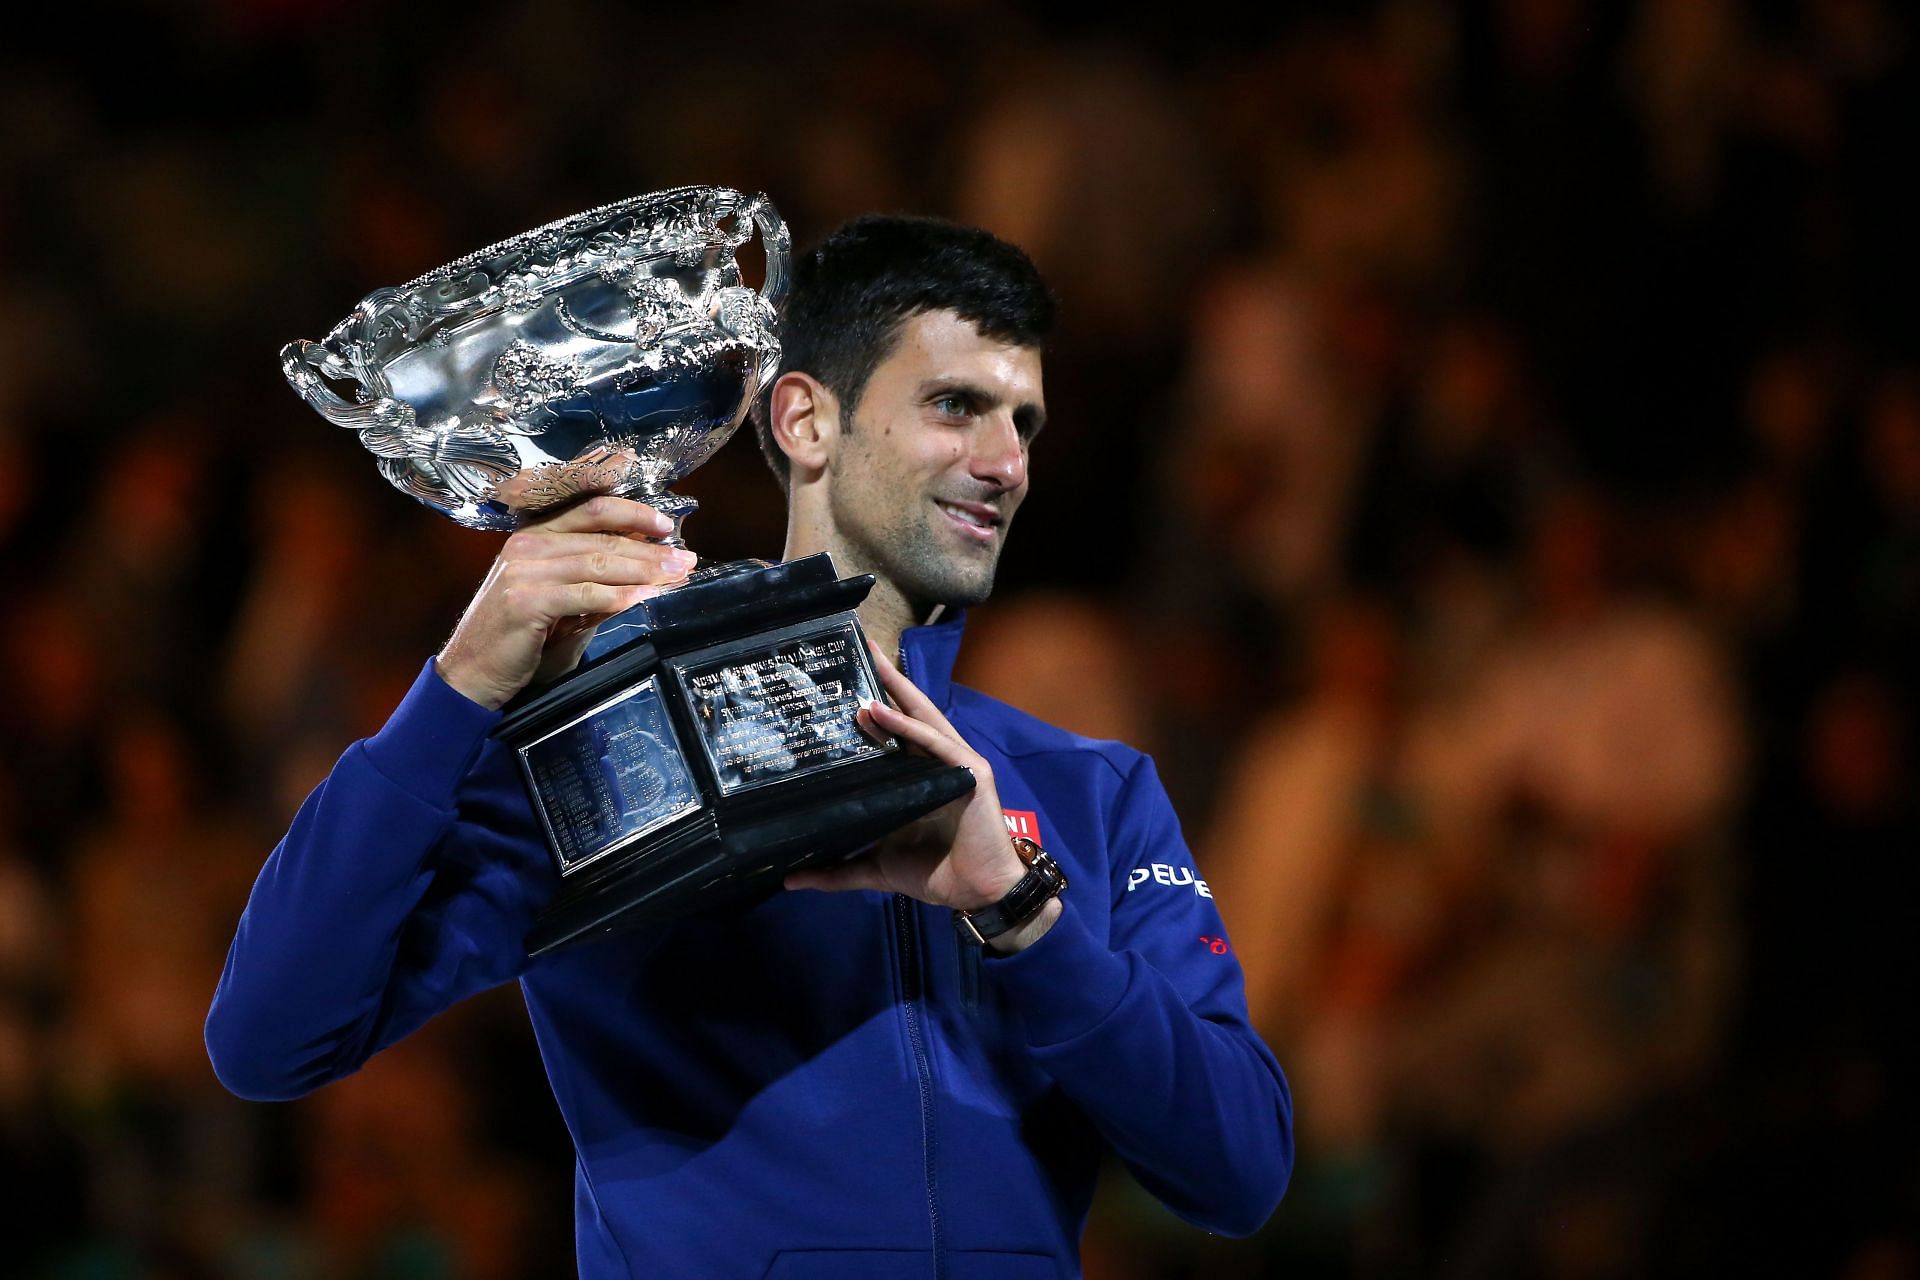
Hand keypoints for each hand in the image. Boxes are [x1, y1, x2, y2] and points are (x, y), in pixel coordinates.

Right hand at [436, 496, 696, 709]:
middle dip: (650, 548)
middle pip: (602, 536)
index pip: (591, 509)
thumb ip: (596, 586)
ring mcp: (523, 571)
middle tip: (686, 558)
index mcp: (534, 536)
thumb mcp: (563, 606)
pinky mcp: (525, 601)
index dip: (633, 513)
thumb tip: (647, 573)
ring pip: (598, 562)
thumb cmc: (519, 643)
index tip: (667, 526)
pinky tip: (644, 598)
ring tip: (675, 576)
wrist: (471, 676)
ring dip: (644, 570)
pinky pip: (584, 594)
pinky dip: (618, 596)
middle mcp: (527, 545)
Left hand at [785, 643, 1049, 943]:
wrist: (976, 895)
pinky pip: (936, 744)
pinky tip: (880, 709)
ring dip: (896, 688)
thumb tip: (790, 879)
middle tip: (859, 645)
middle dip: (886, 679)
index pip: (895, 730)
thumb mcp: (875, 868)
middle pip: (909, 712)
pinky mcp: (970, 774)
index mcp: (919, 776)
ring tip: (870, 660)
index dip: (874, 702)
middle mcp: (937, 762)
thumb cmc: (935, 874)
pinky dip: (908, 726)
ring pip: (923, 717)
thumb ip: (836, 870)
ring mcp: (956, 764)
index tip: (845, 678)